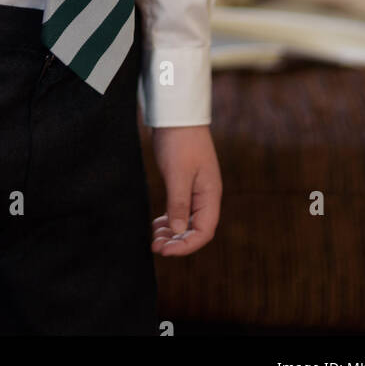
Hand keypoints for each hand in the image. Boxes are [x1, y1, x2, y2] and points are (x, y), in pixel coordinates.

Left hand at [150, 124, 221, 256]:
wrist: (176, 114)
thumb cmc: (180, 141)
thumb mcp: (178, 173)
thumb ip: (179, 203)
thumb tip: (178, 231)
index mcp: (210, 194)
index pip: (204, 231)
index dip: (186, 245)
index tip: (166, 251)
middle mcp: (206, 195)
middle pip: (195, 229)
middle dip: (177, 242)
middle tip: (156, 247)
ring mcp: (195, 190)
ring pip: (186, 221)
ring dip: (172, 233)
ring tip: (154, 239)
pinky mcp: (184, 183)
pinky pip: (179, 210)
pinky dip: (169, 220)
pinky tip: (156, 225)